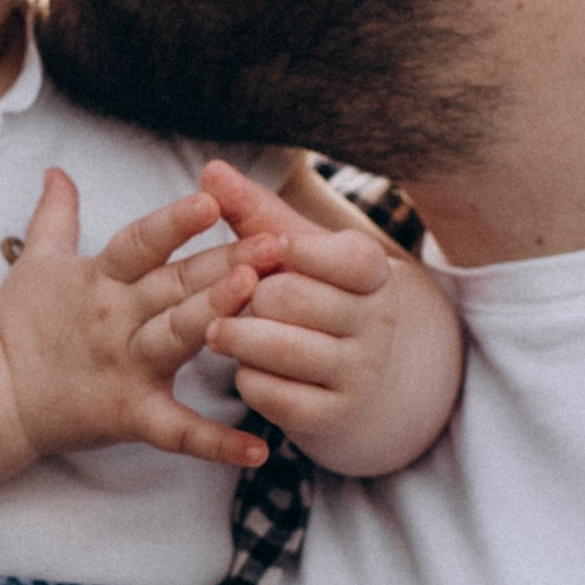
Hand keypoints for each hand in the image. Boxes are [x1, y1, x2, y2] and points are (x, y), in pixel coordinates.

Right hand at [0, 169, 263, 473]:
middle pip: (175, 285)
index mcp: (100, 279)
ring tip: (259, 300)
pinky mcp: (130, 414)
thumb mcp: (36, 261)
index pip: (140, 244)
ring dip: (217, 317)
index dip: (174, 223)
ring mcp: (126, 367)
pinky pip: (177, 431)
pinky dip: (216, 444)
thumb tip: (57, 170)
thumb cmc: (19, 324)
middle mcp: (117, 319)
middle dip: (225, 262)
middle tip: (276, 243)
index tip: (211, 200)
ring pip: (178, 339)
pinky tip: (258, 450)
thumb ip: (57, 215)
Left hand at [200, 156, 461, 474]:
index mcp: (373, 274)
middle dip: (248, 295)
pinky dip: (249, 380)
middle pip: (293, 299)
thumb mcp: (293, 250)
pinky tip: (243, 368)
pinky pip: (276, 396)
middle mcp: (375, 323)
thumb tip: (210, 169)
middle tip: (226, 296)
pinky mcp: (334, 415)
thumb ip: (252, 211)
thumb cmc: (312, 293)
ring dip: (237, 337)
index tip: (271, 246)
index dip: (301, 250)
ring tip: (215, 330)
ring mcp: (358, 372)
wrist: (353, 372)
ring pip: (281, 349)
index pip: (348, 256)